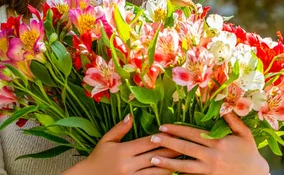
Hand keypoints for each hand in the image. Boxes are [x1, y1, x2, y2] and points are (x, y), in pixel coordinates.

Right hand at [62, 114, 180, 174]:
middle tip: (185, 145)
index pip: (147, 142)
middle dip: (171, 151)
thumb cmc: (98, 158)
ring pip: (157, 172)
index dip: (161, 137)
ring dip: (171, 166)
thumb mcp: (106, 140)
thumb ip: (119, 128)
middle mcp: (129, 165)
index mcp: (123, 151)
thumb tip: (131, 115)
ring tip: (183, 159)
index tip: (174, 133)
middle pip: (155, 157)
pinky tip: (170, 171)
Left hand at [148, 112, 269, 174]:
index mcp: (218, 142)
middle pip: (185, 148)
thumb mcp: (244, 134)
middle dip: (167, 143)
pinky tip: (166, 174)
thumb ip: (233, 120)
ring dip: (167, 163)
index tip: (163, 126)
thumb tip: (224, 104)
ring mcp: (209, 170)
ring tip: (152, 160)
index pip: (192, 134)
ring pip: (184, 166)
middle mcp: (212, 156)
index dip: (176, 130)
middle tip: (151, 139)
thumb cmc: (250, 154)